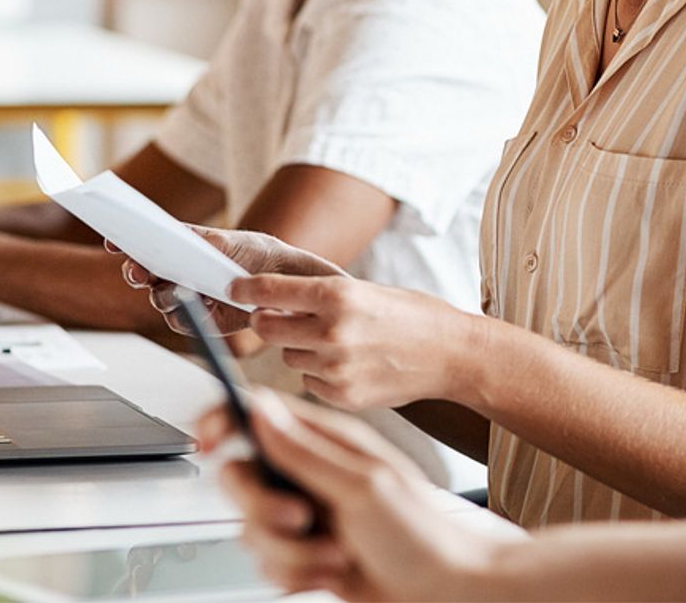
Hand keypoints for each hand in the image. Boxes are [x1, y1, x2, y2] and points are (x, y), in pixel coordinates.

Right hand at [114, 225, 344, 336]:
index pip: (147, 243)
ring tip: (174, 286)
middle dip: (137, 270)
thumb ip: (199, 240)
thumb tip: (172, 236)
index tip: (111, 237)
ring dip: (162, 292)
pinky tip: (198, 303)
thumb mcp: (229, 241)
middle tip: (136, 268)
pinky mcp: (201, 322)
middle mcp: (179, 273)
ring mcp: (187, 298)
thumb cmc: (258, 254)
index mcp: (183, 248)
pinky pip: (180, 321)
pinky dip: (184, 312)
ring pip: (159, 299)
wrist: (285, 284)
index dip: (126, 240)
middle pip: (144, 274)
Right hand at [201, 390, 508, 600]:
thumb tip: (261, 409)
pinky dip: (295, 574)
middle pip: (242, 477)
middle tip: (298, 518)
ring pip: (252, 528)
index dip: (224, 420)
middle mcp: (310, 472)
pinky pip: (269, 563)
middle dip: (262, 509)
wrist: (447, 592)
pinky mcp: (305, 553)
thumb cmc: (423, 533)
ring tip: (332, 553)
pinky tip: (331, 571)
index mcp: (325, 440)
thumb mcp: (362, 485)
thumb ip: (304, 450)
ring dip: (289, 552)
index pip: (259, 415)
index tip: (206, 439)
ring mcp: (307, 513)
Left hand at [228, 274, 478, 409]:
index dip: (246, 289)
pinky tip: (350, 365)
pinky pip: (309, 381)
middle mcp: (332, 331)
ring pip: (289, 356)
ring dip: (301, 349)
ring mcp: (336, 367)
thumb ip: (320, 296)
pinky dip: (321, 374)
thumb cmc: (412, 316)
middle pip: (266, 327)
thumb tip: (273, 299)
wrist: (450, 354)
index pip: (271, 290)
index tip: (235, 288)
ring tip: (338, 343)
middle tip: (279, 317)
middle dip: (268, 321)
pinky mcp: (342, 396)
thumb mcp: (365, 291)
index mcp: (338, 295)